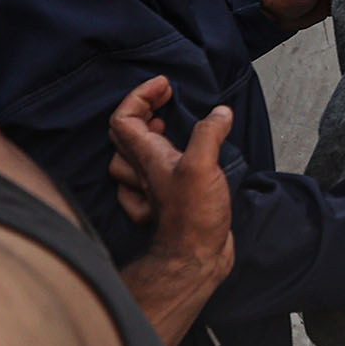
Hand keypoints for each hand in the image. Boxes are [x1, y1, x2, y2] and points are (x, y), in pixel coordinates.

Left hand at [106, 76, 235, 284]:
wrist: (196, 260)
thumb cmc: (194, 217)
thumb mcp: (203, 166)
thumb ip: (209, 134)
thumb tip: (220, 113)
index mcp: (148, 157)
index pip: (125, 117)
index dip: (140, 96)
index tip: (165, 86)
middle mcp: (145, 172)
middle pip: (125, 134)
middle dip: (143, 112)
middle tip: (168, 102)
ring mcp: (152, 190)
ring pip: (131, 159)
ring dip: (145, 140)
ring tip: (168, 130)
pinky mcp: (165, 206)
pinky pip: (145, 183)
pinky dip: (153, 170)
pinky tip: (169, 169)